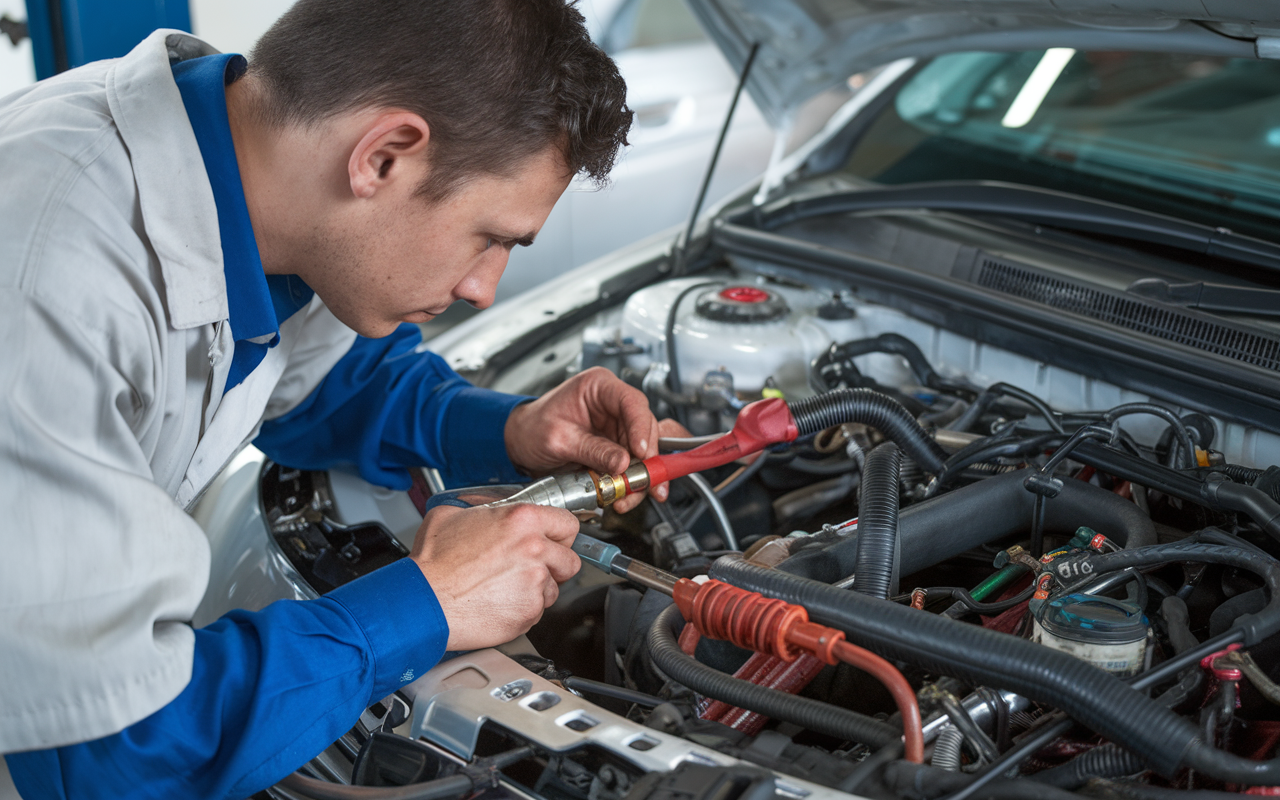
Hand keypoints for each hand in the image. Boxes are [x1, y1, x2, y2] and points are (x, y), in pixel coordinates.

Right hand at [410, 503, 579, 650]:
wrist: (423, 602)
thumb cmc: (433, 563)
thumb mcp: (452, 514)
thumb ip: (484, 507)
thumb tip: (493, 506)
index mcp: (522, 520)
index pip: (568, 524)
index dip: (560, 535)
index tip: (555, 542)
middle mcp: (534, 550)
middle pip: (570, 561)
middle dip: (555, 566)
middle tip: (533, 569)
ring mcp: (534, 583)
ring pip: (553, 590)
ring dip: (536, 591)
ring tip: (505, 588)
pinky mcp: (528, 612)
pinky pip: (536, 612)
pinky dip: (521, 611)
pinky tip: (498, 604)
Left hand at [504, 367, 664, 511]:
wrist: (520, 444)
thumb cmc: (532, 429)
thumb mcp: (559, 440)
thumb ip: (593, 451)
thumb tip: (623, 463)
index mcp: (599, 387)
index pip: (631, 401)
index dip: (641, 427)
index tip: (642, 452)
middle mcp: (613, 405)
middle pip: (646, 428)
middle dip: (647, 458)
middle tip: (643, 481)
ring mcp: (617, 427)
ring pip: (646, 450)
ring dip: (643, 475)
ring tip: (632, 494)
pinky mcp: (617, 447)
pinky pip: (634, 465)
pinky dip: (634, 482)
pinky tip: (628, 495)